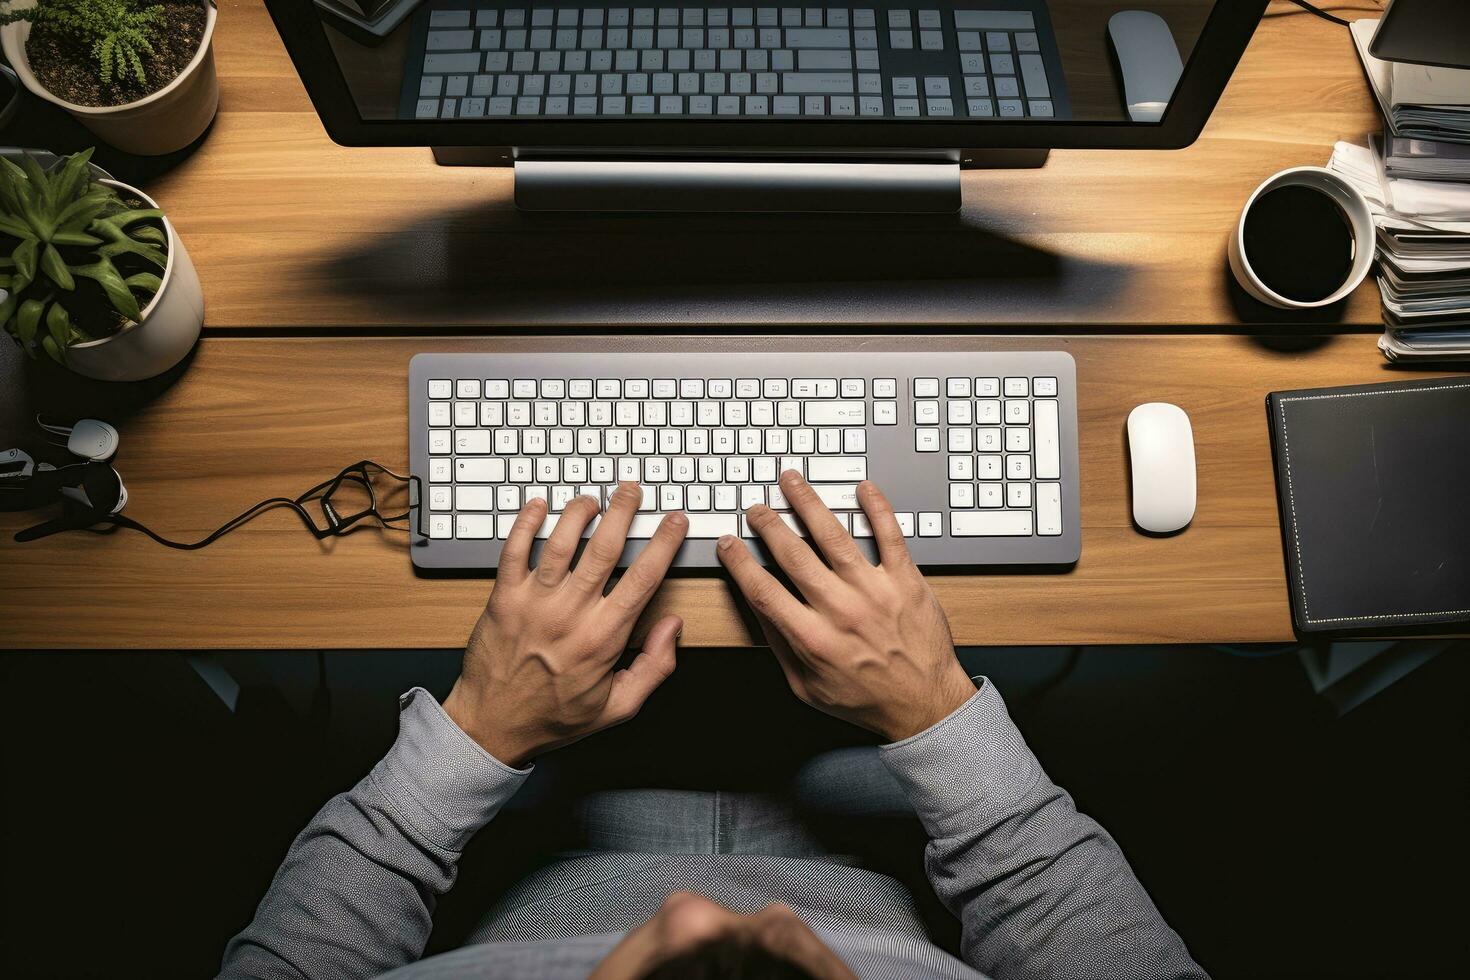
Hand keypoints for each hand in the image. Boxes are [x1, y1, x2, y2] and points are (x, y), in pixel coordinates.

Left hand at [443, 483, 688, 767]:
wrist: (492, 726)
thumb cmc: (555, 718)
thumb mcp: (618, 707)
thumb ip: (654, 667)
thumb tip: (672, 626)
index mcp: (603, 638)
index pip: (642, 578)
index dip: (663, 543)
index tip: (674, 521)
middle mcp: (569, 614)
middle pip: (603, 549)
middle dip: (623, 512)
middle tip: (632, 490)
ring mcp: (533, 603)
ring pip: (560, 542)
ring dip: (578, 512)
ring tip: (592, 498)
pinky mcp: (502, 599)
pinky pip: (513, 551)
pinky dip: (525, 523)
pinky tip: (538, 505)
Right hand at [717, 472, 975, 742]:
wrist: (925, 706)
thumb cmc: (867, 699)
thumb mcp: (807, 687)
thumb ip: (781, 647)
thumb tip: (759, 608)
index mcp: (812, 638)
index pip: (762, 588)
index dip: (739, 561)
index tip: (728, 543)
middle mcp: (840, 609)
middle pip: (793, 554)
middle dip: (768, 524)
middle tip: (756, 508)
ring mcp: (874, 591)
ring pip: (834, 535)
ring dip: (808, 503)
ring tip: (792, 481)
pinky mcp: (905, 581)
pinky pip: (890, 535)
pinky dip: (877, 508)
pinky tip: (863, 487)